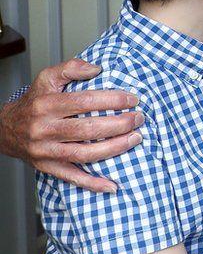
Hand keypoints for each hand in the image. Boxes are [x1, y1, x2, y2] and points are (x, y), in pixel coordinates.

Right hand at [0, 58, 141, 191]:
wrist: (5, 129)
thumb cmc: (34, 103)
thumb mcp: (46, 79)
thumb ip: (71, 68)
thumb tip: (97, 68)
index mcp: (46, 105)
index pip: (84, 102)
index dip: (112, 100)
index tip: (132, 99)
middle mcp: (44, 129)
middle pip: (87, 129)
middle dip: (119, 124)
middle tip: (139, 119)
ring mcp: (46, 151)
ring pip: (84, 154)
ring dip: (114, 148)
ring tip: (135, 139)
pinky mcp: (48, 167)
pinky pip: (72, 178)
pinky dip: (93, 184)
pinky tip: (113, 185)